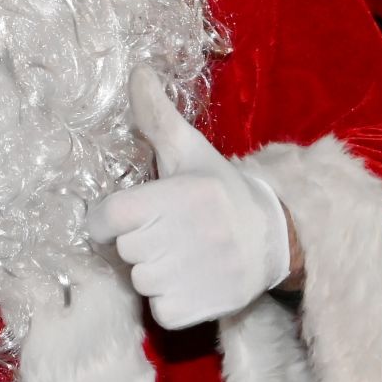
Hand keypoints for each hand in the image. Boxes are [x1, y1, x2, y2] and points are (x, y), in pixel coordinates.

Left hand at [87, 67, 293, 330]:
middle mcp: (189, 235)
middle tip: (168, 232)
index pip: (110, 215)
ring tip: (182, 255)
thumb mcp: (190, 151)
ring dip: (154, 272)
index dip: (107, 219)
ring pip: (141, 282)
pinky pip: (161, 310)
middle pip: (125, 250)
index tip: (126, 216)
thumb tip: (136, 71)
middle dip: (139, 242)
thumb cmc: (220, 191)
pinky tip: (190, 280)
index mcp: (181, 194)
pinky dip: (170, 301)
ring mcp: (198, 274)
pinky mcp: (206, 306)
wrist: (274, 237)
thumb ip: (157, 116)